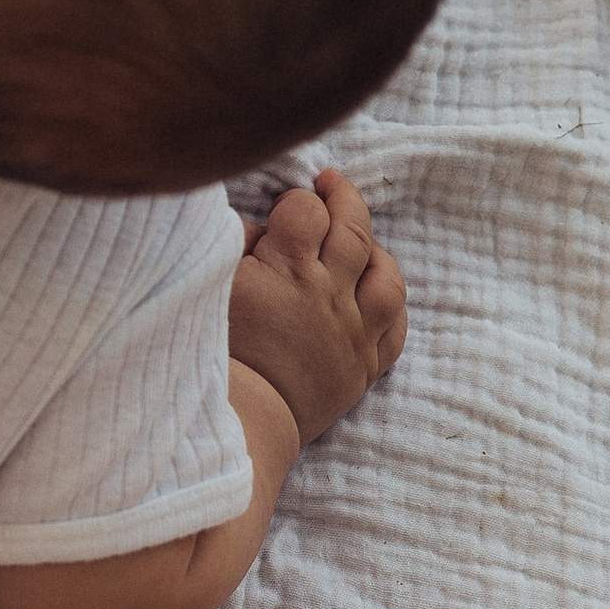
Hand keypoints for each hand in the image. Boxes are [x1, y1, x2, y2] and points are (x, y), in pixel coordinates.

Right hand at [227, 168, 405, 447]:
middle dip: (345, 200)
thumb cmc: (217, 351)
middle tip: (332, 186)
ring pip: (387, 279)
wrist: (241, 421)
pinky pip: (396, 332)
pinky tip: (376, 297)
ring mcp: (353, 332)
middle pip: (354, 231)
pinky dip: (392, 309)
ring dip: (377, 253)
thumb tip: (257, 226)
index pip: (307, 211)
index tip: (285, 206)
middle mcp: (330, 296)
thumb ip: (236, 247)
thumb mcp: (213, 287)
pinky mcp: (363, 368)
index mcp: (290, 270)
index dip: (298, 200)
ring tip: (360, 244)